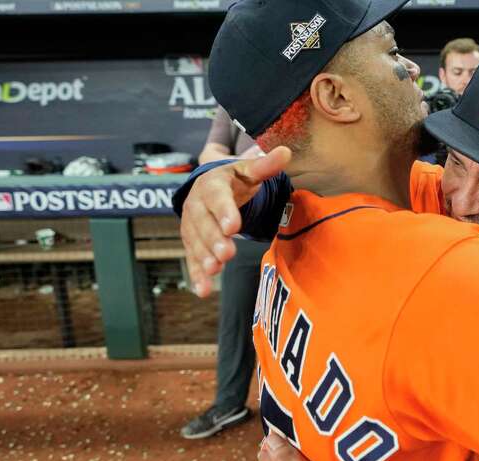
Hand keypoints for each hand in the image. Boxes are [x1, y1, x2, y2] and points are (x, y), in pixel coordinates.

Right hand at [181, 147, 290, 296]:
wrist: (210, 188)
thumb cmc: (235, 180)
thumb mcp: (249, 170)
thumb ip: (266, 165)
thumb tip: (286, 152)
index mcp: (213, 185)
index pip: (217, 197)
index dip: (224, 211)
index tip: (234, 226)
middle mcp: (197, 205)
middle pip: (204, 224)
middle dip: (214, 239)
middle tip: (227, 254)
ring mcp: (192, 226)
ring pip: (196, 243)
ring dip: (204, 257)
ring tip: (214, 270)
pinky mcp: (192, 243)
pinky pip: (192, 259)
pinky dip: (197, 275)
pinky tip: (203, 290)